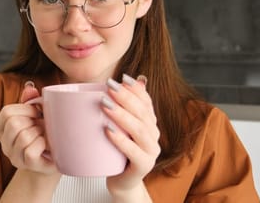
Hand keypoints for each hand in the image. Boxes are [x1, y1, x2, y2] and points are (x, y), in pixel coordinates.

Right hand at [0, 81, 58, 174]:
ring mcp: (14, 156)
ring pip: (22, 137)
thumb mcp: (37, 116)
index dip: (25, 109)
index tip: (37, 112)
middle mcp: (5, 144)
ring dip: (39, 133)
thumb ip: (31, 101)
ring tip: (44, 135)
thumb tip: (30, 88)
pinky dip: (42, 144)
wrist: (56, 158)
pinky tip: (46, 145)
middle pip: (13, 123)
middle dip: (32, 121)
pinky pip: (30, 150)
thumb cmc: (45, 135)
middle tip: (41, 126)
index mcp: (3, 129)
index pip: (6, 112)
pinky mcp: (26, 165)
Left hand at [104, 75, 159, 198]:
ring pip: (139, 131)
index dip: (135, 89)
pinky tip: (108, 130)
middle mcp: (154, 135)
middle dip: (126, 97)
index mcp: (149, 123)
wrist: (121, 181)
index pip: (146, 101)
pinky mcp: (143, 167)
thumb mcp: (118, 126)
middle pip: (143, 113)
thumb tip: (131, 79)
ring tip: (105, 105)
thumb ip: (122, 106)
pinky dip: (121, 140)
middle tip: (109, 86)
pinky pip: (134, 152)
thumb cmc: (117, 151)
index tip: (122, 77)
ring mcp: (151, 152)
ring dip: (122, 116)